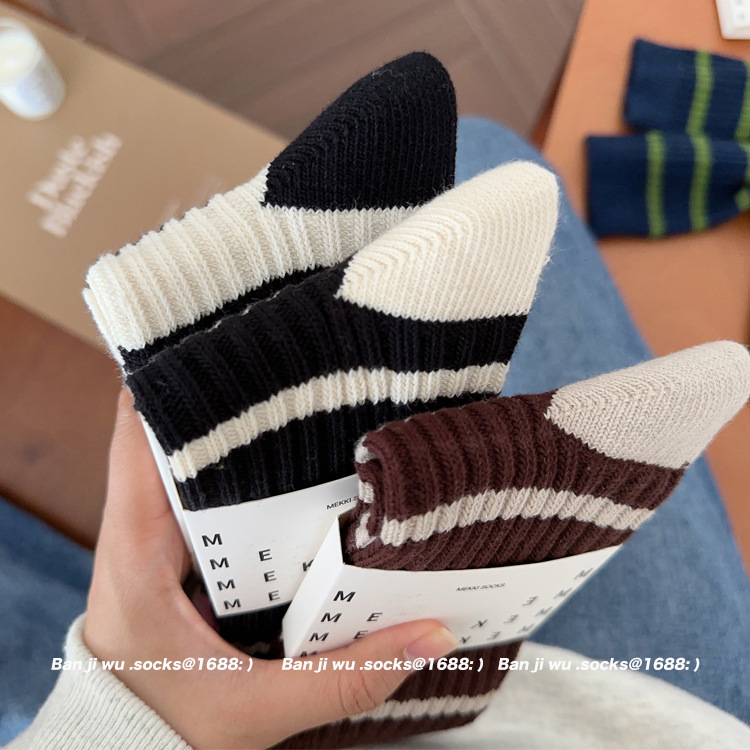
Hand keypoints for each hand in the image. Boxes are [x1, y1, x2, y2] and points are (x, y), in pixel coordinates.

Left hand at [84, 390, 457, 748]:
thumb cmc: (167, 731)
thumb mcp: (256, 711)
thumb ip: (343, 677)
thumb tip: (431, 633)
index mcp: (135, 554)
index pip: (136, 440)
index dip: (172, 386)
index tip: (223, 348)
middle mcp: (135, 534)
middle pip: (169, 439)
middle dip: (224, 405)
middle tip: (284, 375)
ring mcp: (150, 543)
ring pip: (185, 467)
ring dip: (231, 442)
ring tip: (293, 414)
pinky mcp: (170, 559)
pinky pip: (199, 502)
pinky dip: (236, 484)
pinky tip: (288, 481)